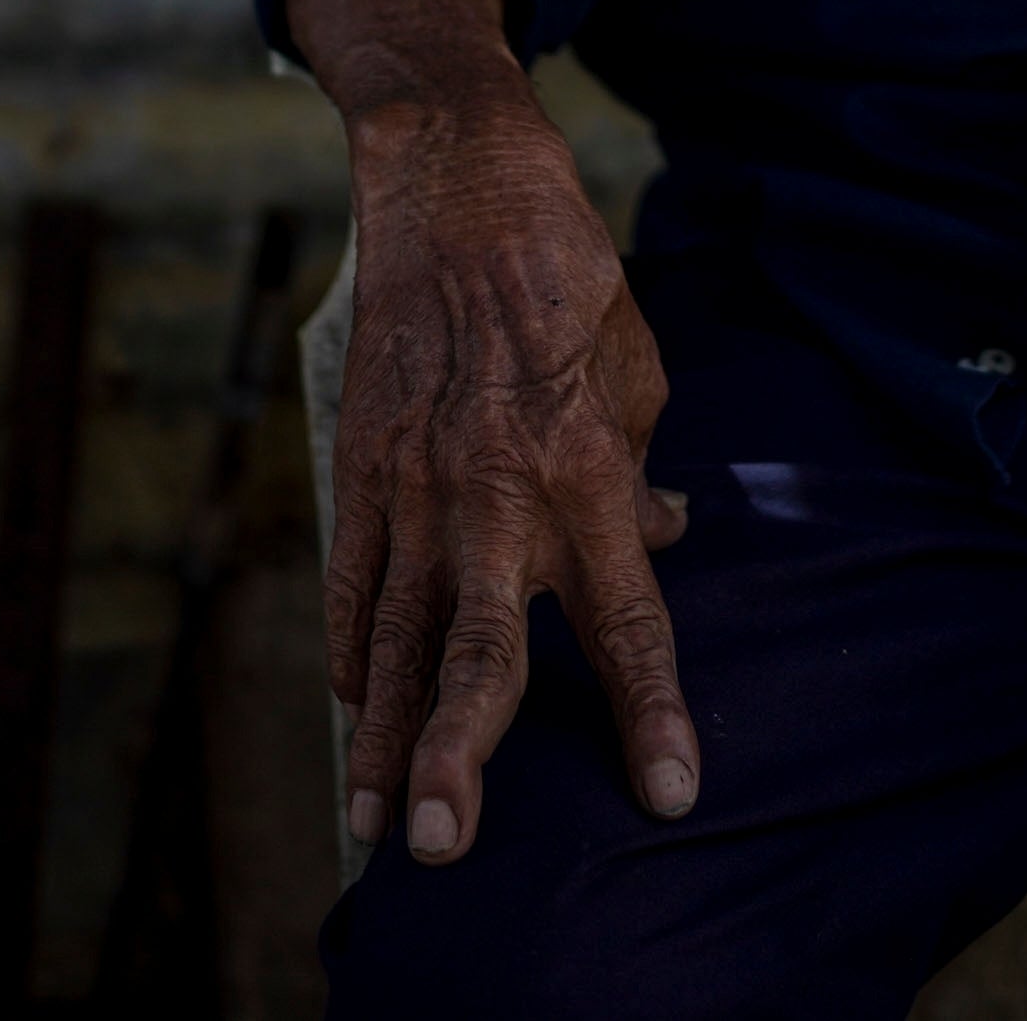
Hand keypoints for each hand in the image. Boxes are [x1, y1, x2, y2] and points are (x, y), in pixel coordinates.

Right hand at [287, 0, 700, 864]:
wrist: (453, 179)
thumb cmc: (562, 269)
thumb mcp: (635, 364)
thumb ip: (638, 466)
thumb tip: (653, 546)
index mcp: (586, 466)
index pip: (628, 616)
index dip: (652, 709)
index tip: (672, 791)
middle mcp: (497, 489)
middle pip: (479, 650)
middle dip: (460, 758)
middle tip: (441, 846)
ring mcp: (414, 481)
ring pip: (400, 636)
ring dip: (390, 736)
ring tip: (380, 822)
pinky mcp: (358, 461)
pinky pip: (354, 579)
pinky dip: (359, 649)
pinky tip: (361, 708)